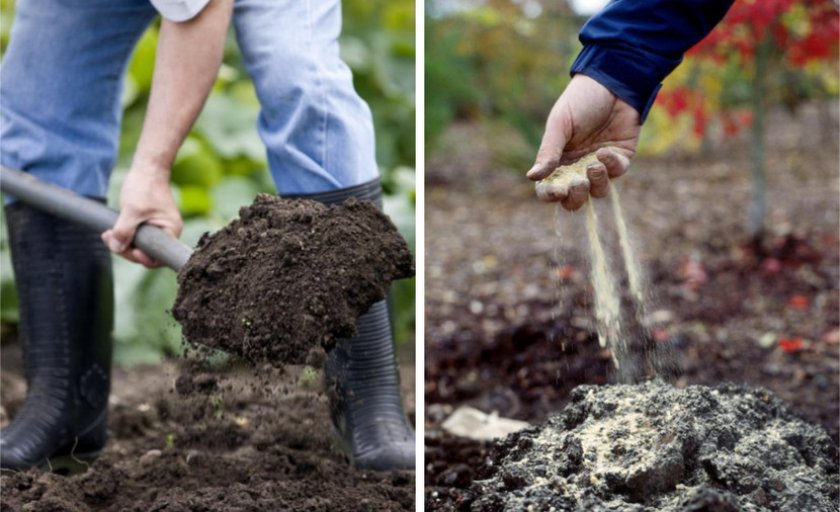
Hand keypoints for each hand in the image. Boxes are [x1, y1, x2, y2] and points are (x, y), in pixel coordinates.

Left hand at [101, 163, 181, 267]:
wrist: (148, 168)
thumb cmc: (145, 186)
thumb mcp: (132, 210)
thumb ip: (124, 231)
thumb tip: (116, 248)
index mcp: (171, 231)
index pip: (158, 257)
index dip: (141, 258)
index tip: (127, 249)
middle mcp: (168, 232)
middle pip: (147, 252)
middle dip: (127, 248)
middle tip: (110, 240)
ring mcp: (159, 228)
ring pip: (140, 244)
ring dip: (123, 242)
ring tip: (107, 234)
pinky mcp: (151, 223)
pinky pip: (138, 236)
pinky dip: (125, 235)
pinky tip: (112, 230)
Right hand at [526, 74, 640, 209]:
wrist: (612, 81)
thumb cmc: (580, 100)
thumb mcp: (560, 124)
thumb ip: (548, 151)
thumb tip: (532, 177)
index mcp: (558, 160)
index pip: (550, 188)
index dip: (551, 195)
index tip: (556, 191)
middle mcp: (578, 167)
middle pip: (575, 198)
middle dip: (576, 197)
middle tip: (577, 183)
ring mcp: (600, 164)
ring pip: (598, 191)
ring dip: (595, 183)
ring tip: (593, 166)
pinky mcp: (621, 157)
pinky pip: (617, 172)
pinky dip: (611, 166)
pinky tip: (605, 152)